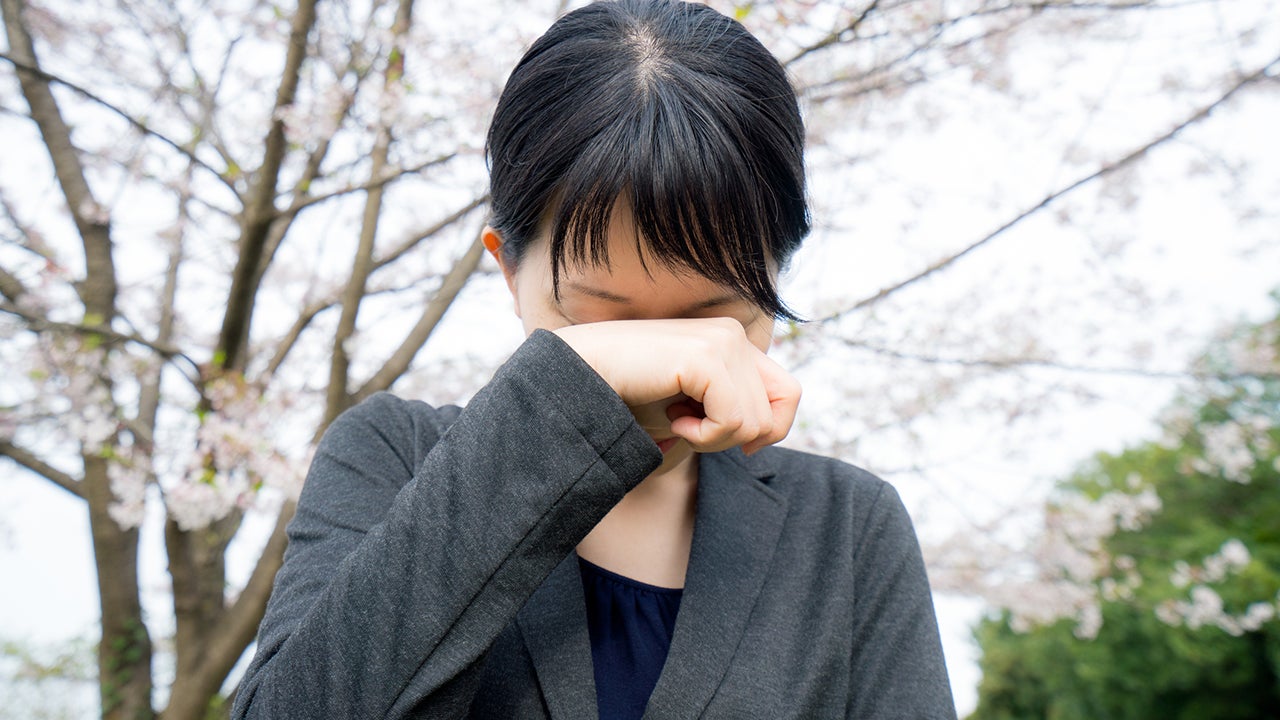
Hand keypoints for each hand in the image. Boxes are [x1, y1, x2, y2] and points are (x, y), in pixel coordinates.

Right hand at [553, 318, 800, 453]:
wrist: (582, 377)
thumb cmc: (630, 395)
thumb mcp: (691, 405)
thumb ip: (730, 410)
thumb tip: (761, 440)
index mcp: (734, 343)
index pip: (789, 393)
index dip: (770, 429)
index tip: (725, 438)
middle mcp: (734, 336)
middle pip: (772, 416)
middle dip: (731, 440)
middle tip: (688, 428)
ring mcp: (723, 343)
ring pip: (754, 424)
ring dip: (713, 440)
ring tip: (676, 421)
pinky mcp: (706, 358)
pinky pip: (733, 420)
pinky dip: (704, 436)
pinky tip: (673, 422)